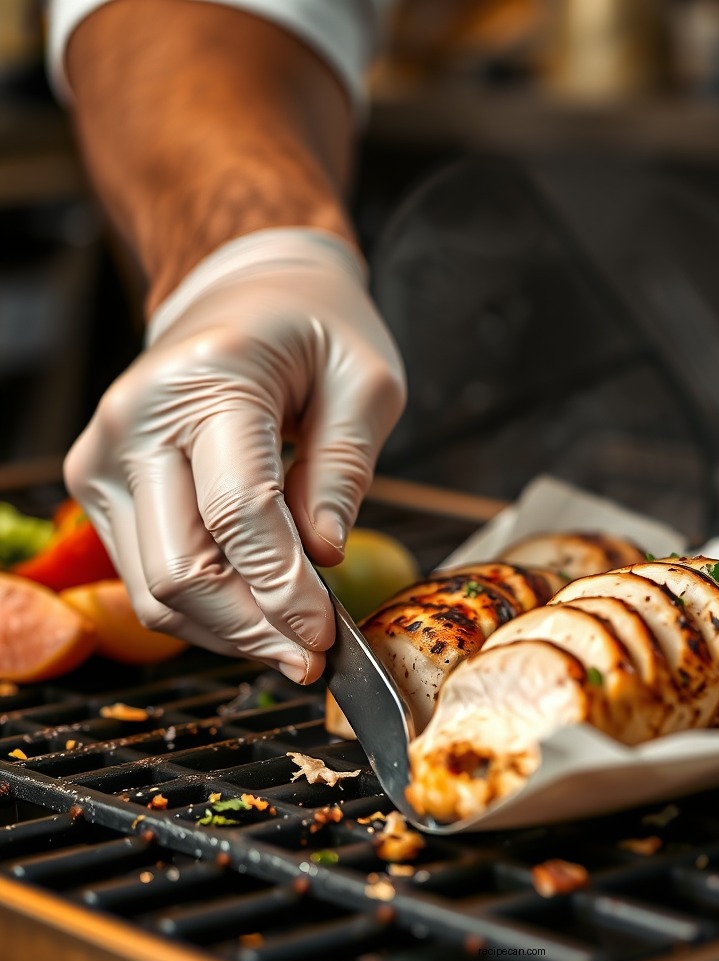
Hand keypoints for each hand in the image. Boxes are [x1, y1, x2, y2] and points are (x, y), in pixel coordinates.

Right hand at [65, 229, 405, 682]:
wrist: (242, 295)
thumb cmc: (316, 331)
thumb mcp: (366, 382)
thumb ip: (345, 469)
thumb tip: (323, 558)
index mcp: (208, 379)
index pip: (238, 511)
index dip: (284, 589)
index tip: (327, 635)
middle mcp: (135, 420)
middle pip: (181, 565)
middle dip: (253, 627)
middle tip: (312, 657)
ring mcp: (105, 456)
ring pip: (154, 588)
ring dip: (227, 632)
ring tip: (290, 645)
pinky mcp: (101, 486)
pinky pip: (146, 575)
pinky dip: (203, 610)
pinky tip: (256, 616)